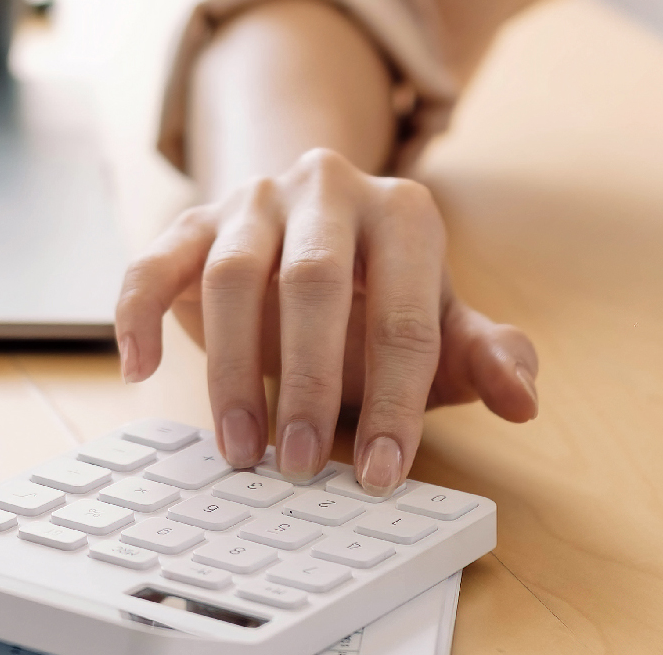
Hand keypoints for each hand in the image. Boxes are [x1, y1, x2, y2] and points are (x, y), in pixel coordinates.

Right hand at [115, 148, 537, 495]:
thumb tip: (523, 400)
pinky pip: (154, 259)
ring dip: (233, 370)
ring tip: (242, 450)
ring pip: (231, 274)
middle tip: (303, 466)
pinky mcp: (193, 220)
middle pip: (311, 282)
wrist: (313, 233)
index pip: (405, 311)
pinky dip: (139, 313)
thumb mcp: (445, 327)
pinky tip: (140, 370)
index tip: (384, 473)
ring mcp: (254, 200)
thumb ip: (487, 357)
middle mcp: (327, 189)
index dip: (398, 399)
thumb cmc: (384, 297)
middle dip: (308, 383)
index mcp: (403, 212)